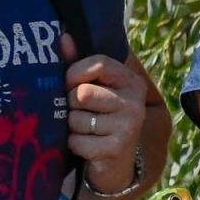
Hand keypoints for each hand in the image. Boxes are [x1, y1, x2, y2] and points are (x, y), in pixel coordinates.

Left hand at [60, 34, 146, 194]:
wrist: (115, 162)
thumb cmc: (99, 117)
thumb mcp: (93, 89)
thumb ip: (77, 64)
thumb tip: (64, 36)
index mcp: (131, 81)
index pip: (99, 63)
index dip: (75, 73)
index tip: (69, 83)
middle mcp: (135, 102)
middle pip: (83, 93)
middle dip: (70, 104)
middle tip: (77, 112)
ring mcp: (129, 126)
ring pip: (76, 119)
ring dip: (72, 126)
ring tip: (84, 130)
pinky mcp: (117, 149)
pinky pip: (77, 141)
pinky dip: (74, 144)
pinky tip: (86, 146)